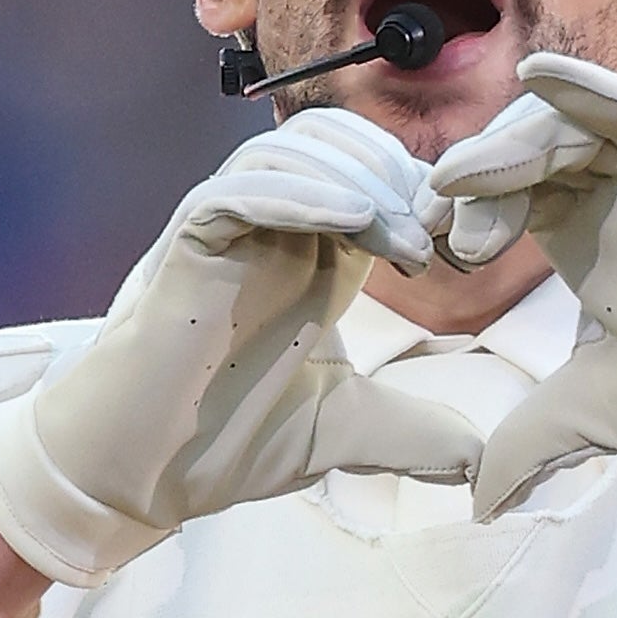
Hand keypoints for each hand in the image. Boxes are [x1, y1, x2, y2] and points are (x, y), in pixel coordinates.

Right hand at [0, 110, 477, 582]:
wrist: (138, 472)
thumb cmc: (222, 441)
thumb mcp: (343, 431)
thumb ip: (411, 433)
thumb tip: (478, 461)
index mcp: (312, 253)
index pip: (373, 174)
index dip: (425, 191)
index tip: (470, 242)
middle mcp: (270, 229)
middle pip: (336, 145)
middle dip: (398, 176)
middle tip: (440, 239)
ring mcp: (224, 229)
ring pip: (288, 154)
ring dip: (357, 183)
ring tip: (405, 246)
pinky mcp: (185, 243)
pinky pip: (236, 192)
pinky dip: (297, 196)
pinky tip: (350, 223)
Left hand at [424, 54, 616, 530]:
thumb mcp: (589, 415)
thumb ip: (529, 441)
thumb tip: (479, 506)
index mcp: (584, 240)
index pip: (509, 195)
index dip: (468, 208)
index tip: (436, 247)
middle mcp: (612, 199)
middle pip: (529, 151)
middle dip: (477, 173)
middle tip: (441, 214)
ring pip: (570, 129)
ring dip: (511, 142)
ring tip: (465, 177)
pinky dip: (592, 91)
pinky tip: (541, 77)